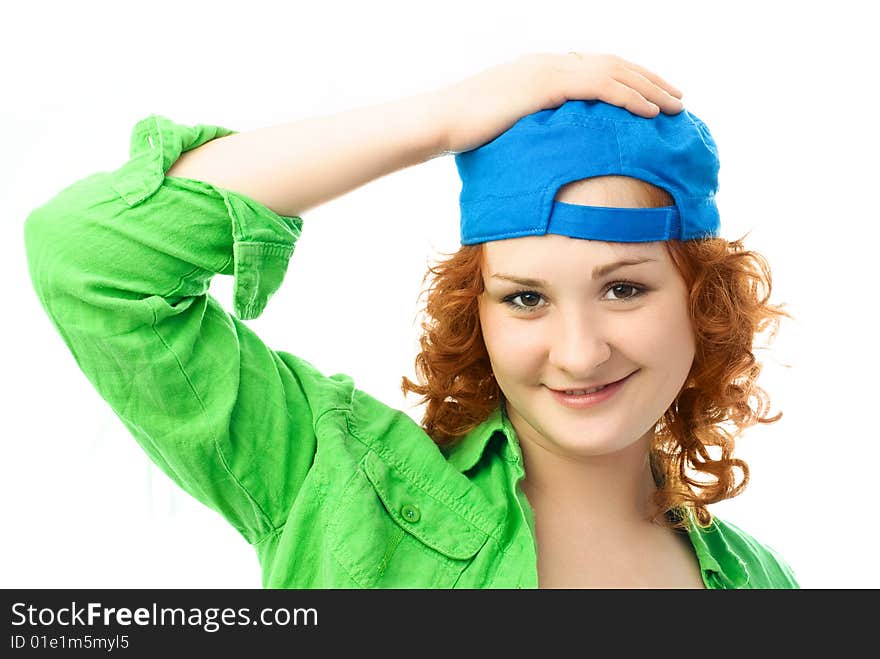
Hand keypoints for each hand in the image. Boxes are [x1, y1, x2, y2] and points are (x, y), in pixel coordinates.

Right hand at [435, 52, 684, 154]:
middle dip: (649, 80)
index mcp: (543, 69)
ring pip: (615, 73)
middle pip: (614, 65)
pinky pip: (601, 88)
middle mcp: (551, 62)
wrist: (442, 121)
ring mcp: (550, 71)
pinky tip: (649, 112)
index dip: (628, 80)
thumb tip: (545, 148)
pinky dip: (629, 97)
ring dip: (649, 88)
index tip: (651, 95)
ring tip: (675, 106)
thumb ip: (531, 127)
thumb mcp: (505, 125)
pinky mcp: (548, 85)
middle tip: (676, 98)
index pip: (596, 68)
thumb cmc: (466, 131)